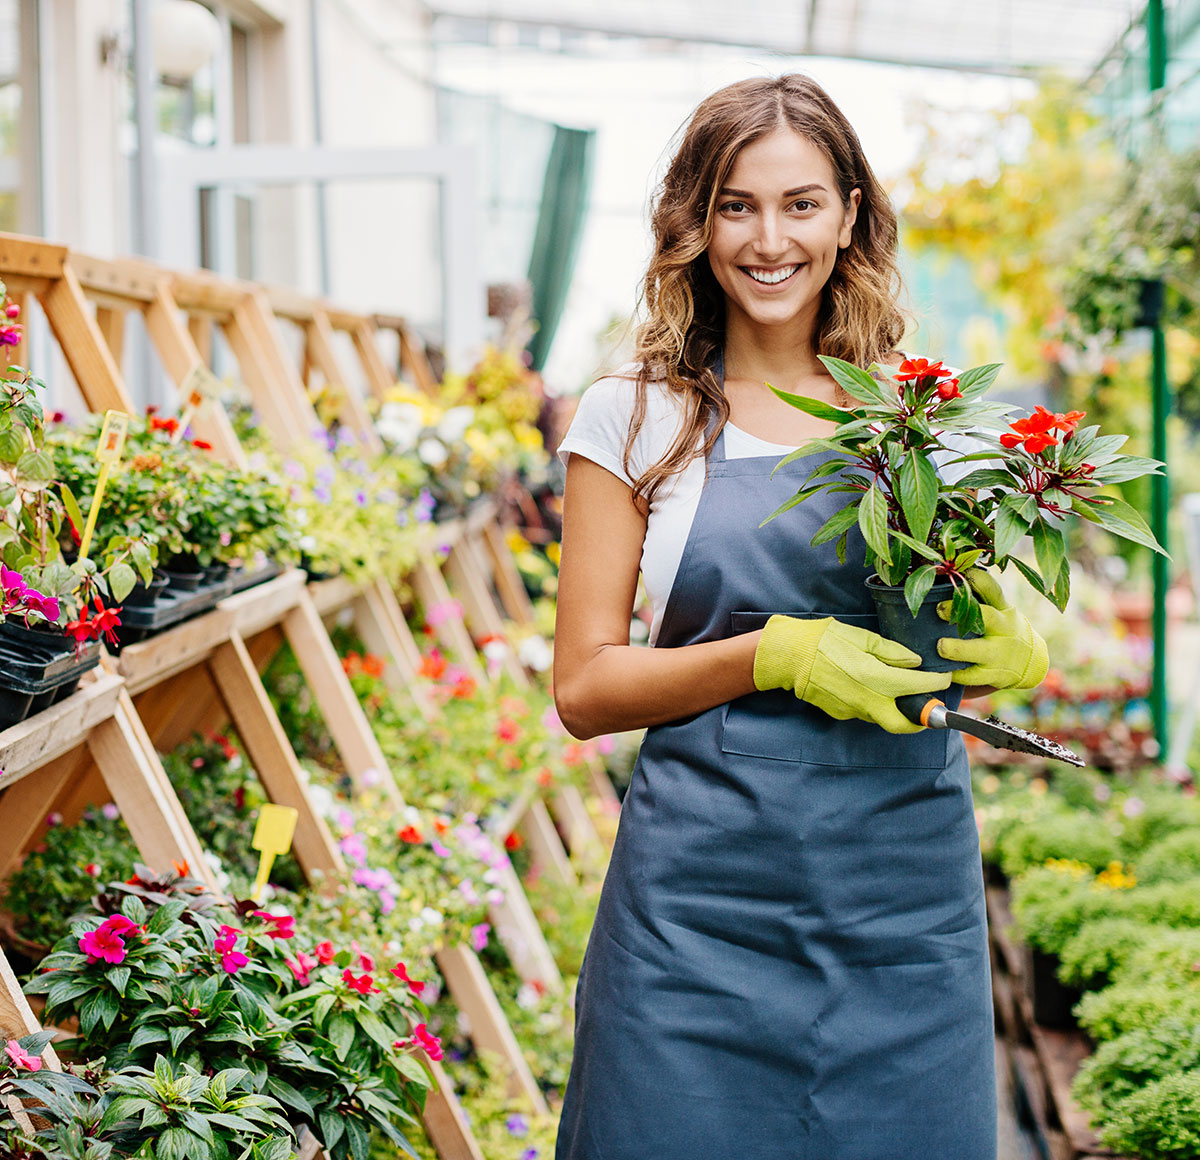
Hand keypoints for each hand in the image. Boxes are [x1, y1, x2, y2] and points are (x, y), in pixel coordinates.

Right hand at [754, 615, 951, 734]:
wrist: (790, 656)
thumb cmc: (824, 640)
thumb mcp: (862, 637)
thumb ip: (891, 652)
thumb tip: (915, 662)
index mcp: (875, 677)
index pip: (916, 685)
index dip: (935, 683)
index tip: (944, 679)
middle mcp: (867, 699)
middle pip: (902, 723)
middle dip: (920, 721)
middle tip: (928, 709)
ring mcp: (852, 710)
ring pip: (883, 718)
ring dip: (895, 710)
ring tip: (899, 694)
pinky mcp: (840, 713)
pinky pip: (865, 712)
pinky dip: (874, 704)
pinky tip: (869, 689)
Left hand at [936, 568, 1048, 689]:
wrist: (1029, 662)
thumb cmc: (1003, 628)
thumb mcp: (999, 608)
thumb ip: (979, 592)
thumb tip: (952, 570)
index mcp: (1002, 609)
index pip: (993, 590)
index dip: (978, 580)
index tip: (963, 573)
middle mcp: (1003, 629)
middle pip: (987, 617)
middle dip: (963, 612)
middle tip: (940, 610)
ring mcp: (999, 653)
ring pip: (979, 652)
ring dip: (958, 650)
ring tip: (940, 646)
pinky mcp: (993, 675)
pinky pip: (972, 677)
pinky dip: (956, 674)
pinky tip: (940, 670)